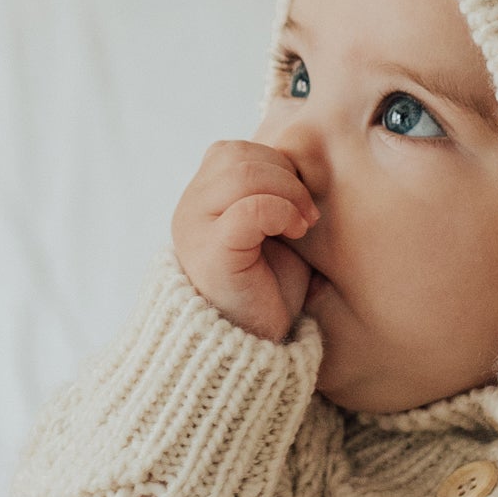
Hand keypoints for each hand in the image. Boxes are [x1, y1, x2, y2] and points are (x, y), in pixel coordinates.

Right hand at [171, 140, 319, 341]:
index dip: (274, 164)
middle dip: (284, 175)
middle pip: (237, 155)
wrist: (251, 345)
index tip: (301, 199)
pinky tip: (297, 232)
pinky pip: (250, 208)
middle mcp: (189, 209)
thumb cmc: (266, 289)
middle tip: (308, 212)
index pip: (233, 151)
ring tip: (304, 223)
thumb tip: (303, 159)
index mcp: (200, 200)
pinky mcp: (213, 251)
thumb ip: (270, 194)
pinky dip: (282, 211)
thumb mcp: (270, 231)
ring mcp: (195, 229)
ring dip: (287, 191)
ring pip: (242, 172)